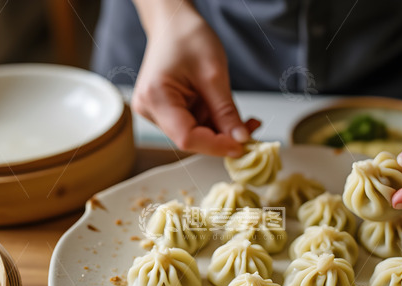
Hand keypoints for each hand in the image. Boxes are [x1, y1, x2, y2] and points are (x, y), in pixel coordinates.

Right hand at [131, 2, 258, 156]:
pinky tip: (229, 117)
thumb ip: (226, 111)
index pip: (186, 137)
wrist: (173, 23)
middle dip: (222, 138)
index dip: (216, 145)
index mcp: (156, 97)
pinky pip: (193, 124)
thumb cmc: (187, 37)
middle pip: (190, 138)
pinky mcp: (166, 111)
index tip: (242, 145)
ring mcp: (156, 111)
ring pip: (194, 134)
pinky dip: (214, 123)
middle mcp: (150, 109)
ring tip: (245, 121)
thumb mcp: (214, 74)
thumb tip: (240, 140)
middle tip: (251, 132)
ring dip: (221, 131)